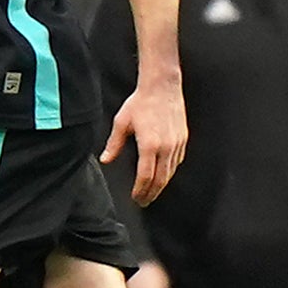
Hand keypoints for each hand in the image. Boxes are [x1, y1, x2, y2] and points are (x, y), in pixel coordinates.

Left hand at [103, 74, 186, 203]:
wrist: (162, 86)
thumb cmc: (141, 102)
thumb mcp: (121, 122)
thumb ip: (114, 144)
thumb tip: (105, 160)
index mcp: (149, 145)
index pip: (145, 177)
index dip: (140, 191)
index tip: (136, 198)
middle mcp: (165, 147)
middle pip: (160, 180)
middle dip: (151, 194)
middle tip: (144, 202)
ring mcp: (176, 144)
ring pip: (170, 173)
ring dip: (161, 185)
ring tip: (153, 192)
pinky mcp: (183, 139)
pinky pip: (177, 162)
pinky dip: (169, 172)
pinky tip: (163, 175)